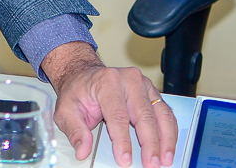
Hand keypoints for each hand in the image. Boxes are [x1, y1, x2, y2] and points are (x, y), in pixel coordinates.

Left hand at [42, 42, 177, 167]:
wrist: (84, 77)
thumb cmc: (78, 92)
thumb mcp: (66, 110)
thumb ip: (75, 130)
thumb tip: (83, 150)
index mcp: (106, 81)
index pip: (118, 115)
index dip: (123, 140)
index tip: (125, 159)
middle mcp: (128, 80)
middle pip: (144, 115)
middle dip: (149, 143)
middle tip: (151, 164)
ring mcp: (143, 84)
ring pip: (161, 114)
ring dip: (165, 139)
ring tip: (164, 159)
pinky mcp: (152, 92)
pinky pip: (166, 113)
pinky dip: (169, 132)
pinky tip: (167, 147)